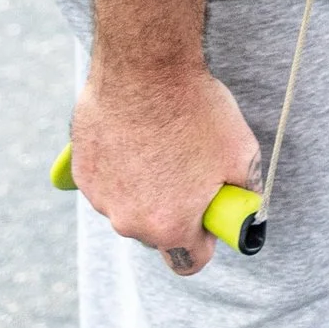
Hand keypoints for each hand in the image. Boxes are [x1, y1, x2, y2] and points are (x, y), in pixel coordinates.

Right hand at [71, 58, 261, 274]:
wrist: (145, 66)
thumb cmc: (195, 110)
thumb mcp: (242, 153)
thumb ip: (246, 193)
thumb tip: (245, 207)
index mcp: (170, 227)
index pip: (189, 262)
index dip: (204, 240)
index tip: (208, 215)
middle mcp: (129, 221)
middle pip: (157, 233)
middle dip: (174, 209)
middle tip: (189, 168)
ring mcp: (101, 197)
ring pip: (130, 206)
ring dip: (145, 187)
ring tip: (162, 143)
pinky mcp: (82, 171)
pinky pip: (108, 182)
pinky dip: (121, 167)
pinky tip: (136, 135)